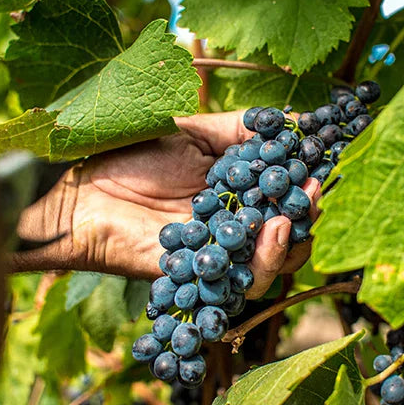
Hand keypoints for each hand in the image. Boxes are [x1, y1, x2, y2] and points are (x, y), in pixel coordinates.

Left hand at [11, 111, 320, 297]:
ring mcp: (219, 254)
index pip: (285, 190)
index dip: (307, 178)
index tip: (324, 159)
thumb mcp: (191, 131)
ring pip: (273, 261)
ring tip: (293, 211)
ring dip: (292, 239)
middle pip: (289, 230)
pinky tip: (271, 230)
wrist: (79, 188)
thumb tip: (297, 123)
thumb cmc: (129, 153)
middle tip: (317, 186)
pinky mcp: (202, 278)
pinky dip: (263, 261)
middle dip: (308, 211)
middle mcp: (233, 225)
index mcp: (235, 190)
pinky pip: (241, 282)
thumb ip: (240, 128)